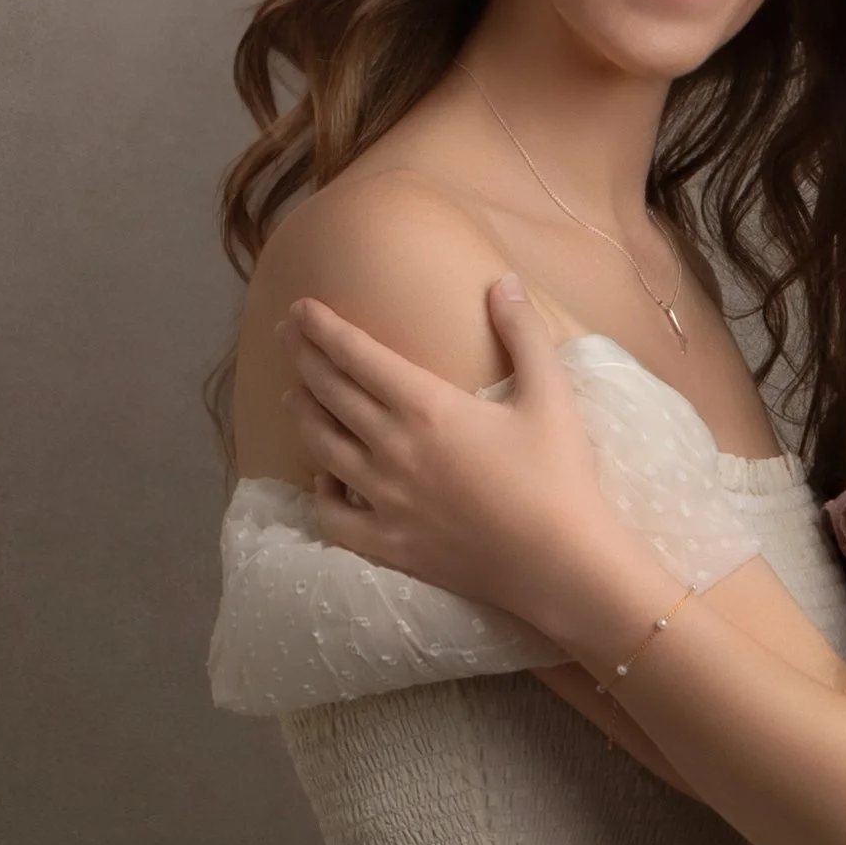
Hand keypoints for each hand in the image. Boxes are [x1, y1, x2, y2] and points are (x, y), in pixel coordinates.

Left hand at [279, 278, 667, 644]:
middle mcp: (391, 448)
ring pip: (321, 447)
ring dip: (302, 414)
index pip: (356, 356)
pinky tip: (322, 476)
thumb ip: (523, 334)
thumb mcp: (551, 395)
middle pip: (329, 393)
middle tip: (286, 335)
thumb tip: (505, 282)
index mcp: (426, 407)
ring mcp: (383, 500)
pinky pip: (332, 516)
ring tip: (294, 394)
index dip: (322, 328)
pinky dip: (319, 492)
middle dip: (304, 357)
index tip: (300, 307)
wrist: (559, 563)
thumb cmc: (558, 476)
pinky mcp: (388, 543)